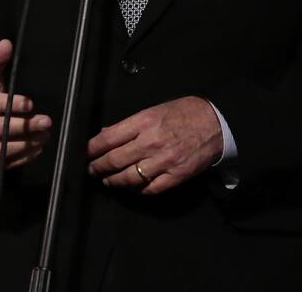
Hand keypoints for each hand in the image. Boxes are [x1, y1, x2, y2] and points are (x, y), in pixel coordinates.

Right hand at [0, 39, 50, 168]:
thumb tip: (7, 43)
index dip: (11, 105)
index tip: (30, 104)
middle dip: (24, 126)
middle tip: (46, 122)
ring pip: (1, 149)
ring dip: (25, 144)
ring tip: (45, 136)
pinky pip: (3, 162)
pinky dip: (22, 158)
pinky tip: (37, 149)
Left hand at [87, 96, 222, 194]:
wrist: (216, 123)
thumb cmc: (185, 113)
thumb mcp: (154, 110)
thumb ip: (130, 124)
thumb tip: (106, 134)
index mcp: (144, 121)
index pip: (108, 138)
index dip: (92, 149)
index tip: (85, 153)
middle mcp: (151, 142)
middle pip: (114, 161)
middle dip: (98, 168)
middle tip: (91, 170)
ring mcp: (164, 161)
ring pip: (129, 178)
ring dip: (114, 181)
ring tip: (108, 181)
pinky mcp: (175, 176)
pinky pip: (150, 189)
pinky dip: (138, 190)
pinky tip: (132, 188)